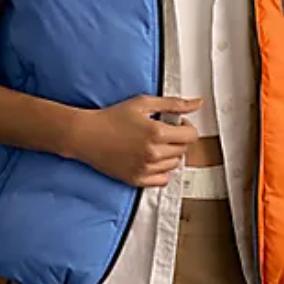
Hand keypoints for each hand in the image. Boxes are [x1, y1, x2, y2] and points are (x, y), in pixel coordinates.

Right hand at [68, 94, 200, 186]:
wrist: (87, 135)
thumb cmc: (112, 117)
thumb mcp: (143, 103)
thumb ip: (173, 104)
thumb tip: (197, 103)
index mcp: (157, 133)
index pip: (191, 136)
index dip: (186, 127)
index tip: (177, 124)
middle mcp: (153, 154)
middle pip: (183, 150)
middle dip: (177, 139)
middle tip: (161, 131)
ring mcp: (145, 169)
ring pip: (174, 164)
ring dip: (169, 154)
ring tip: (153, 144)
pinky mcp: (137, 180)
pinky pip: (163, 179)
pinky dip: (161, 170)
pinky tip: (150, 158)